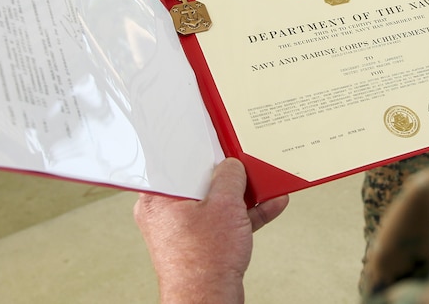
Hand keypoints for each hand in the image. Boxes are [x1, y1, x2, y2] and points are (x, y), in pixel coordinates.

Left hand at [133, 158, 288, 302]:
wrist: (209, 301)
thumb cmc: (203, 262)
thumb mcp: (224, 205)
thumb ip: (229, 178)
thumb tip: (232, 167)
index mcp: (158, 198)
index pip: (174, 161)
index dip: (197, 149)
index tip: (215, 141)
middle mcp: (166, 213)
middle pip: (199, 181)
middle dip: (226, 175)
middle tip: (242, 163)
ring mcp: (183, 230)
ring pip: (214, 202)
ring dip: (242, 195)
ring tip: (262, 183)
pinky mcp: (200, 244)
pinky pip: (223, 221)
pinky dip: (244, 215)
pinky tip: (270, 205)